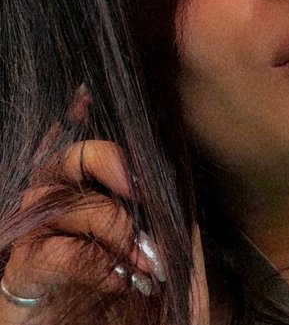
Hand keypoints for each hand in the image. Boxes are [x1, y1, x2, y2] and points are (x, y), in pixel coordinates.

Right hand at [0, 91, 208, 324]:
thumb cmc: (152, 293)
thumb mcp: (168, 239)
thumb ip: (161, 201)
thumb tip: (157, 161)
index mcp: (89, 195)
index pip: (74, 144)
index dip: (73, 114)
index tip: (85, 94)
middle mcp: (56, 210)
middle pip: (62, 161)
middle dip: (103, 161)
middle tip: (138, 188)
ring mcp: (35, 241)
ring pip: (58, 202)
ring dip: (111, 226)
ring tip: (146, 259)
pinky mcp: (23, 278)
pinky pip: (52, 251)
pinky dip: (93, 261)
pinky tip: (122, 280)